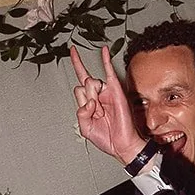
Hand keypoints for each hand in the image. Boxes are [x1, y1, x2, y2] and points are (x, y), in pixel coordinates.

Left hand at [69, 44, 145, 164]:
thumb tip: (89, 101)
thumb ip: (81, 113)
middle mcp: (99, 95)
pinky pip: (109, 72)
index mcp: (91, 103)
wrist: (122, 145)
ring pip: (90, 82)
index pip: (79, 85)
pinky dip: (106, 60)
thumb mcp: (85, 128)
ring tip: (101, 110)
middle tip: (95, 111)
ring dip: (91, 97)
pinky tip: (103, 50)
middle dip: (85, 99)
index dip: (78, 88)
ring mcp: (107, 92)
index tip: (72, 51)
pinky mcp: (116, 91)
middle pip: (82, 84)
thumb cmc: (107, 138)